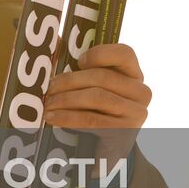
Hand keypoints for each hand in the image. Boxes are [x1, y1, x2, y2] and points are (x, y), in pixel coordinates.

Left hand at [43, 43, 150, 172]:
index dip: (100, 53)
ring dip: (66, 99)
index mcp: (133, 73)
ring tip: (47, 104)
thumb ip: (77, 64)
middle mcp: (141, 91)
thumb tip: (56, 40)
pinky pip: (92, 120)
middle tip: (48, 88)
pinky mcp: (126, 132)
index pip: (125, 54)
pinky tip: (52, 118)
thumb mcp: (90, 85)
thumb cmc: (95, 109)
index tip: (78, 60)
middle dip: (70, 80)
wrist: (107, 147)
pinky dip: (68, 118)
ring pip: (97, 97)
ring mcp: (136, 112)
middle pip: (103, 77)